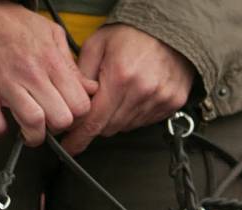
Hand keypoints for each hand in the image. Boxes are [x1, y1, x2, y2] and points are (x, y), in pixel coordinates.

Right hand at [0, 1, 97, 144]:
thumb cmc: (13, 24)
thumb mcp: (51, 35)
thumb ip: (72, 65)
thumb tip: (90, 88)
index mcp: (51, 63)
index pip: (80, 105)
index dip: (78, 116)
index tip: (71, 116)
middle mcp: (31, 74)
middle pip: (61, 119)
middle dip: (59, 127)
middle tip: (52, 124)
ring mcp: (4, 83)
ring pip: (33, 123)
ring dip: (34, 135)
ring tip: (32, 132)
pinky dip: (0, 130)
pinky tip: (4, 123)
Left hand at [61, 24, 194, 154]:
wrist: (170, 31)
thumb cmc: (134, 35)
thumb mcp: (96, 45)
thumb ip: (80, 75)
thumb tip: (72, 103)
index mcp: (120, 77)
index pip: (95, 120)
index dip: (79, 137)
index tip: (70, 146)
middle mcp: (142, 91)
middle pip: (110, 127)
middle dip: (98, 122)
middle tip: (95, 108)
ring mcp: (159, 100)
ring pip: (127, 126)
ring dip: (117, 117)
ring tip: (120, 95)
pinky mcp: (172, 104)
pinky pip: (146, 121)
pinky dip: (135, 114)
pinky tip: (136, 96)